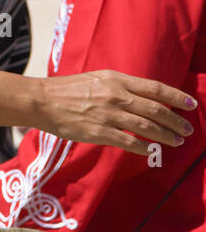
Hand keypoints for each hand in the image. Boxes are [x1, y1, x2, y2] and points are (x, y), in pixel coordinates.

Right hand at [36, 71, 195, 154]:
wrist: (41, 100)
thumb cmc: (66, 89)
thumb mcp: (96, 78)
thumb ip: (119, 86)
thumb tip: (142, 97)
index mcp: (116, 80)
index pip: (155, 88)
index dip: (176, 97)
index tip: (191, 104)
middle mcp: (115, 96)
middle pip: (155, 110)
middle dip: (176, 121)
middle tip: (187, 129)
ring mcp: (108, 115)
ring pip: (146, 127)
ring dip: (165, 136)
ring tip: (176, 141)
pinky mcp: (98, 132)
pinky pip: (128, 142)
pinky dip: (144, 148)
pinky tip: (152, 152)